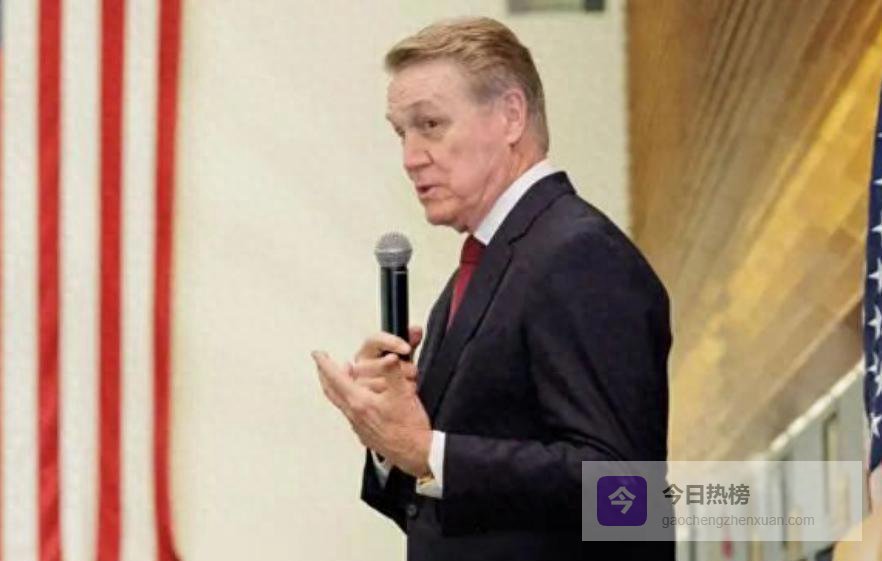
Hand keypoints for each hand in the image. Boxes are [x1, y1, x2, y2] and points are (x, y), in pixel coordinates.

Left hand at [312, 338, 430, 477]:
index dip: (325, 364)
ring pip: (339, 402)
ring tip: (342, 376)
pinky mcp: (364, 433)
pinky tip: (357, 397)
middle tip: (321, 364)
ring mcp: (357, 425)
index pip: (335, 378)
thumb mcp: (404, 394)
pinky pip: (348, 412)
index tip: (317, 354)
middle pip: (330, 391)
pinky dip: (347, 399)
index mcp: (359, 402)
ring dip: (336, 387)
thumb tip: (389, 357)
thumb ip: (394, 373)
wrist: (415, 453)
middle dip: (324, 375)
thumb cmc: (409, 427)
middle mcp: (353, 414)